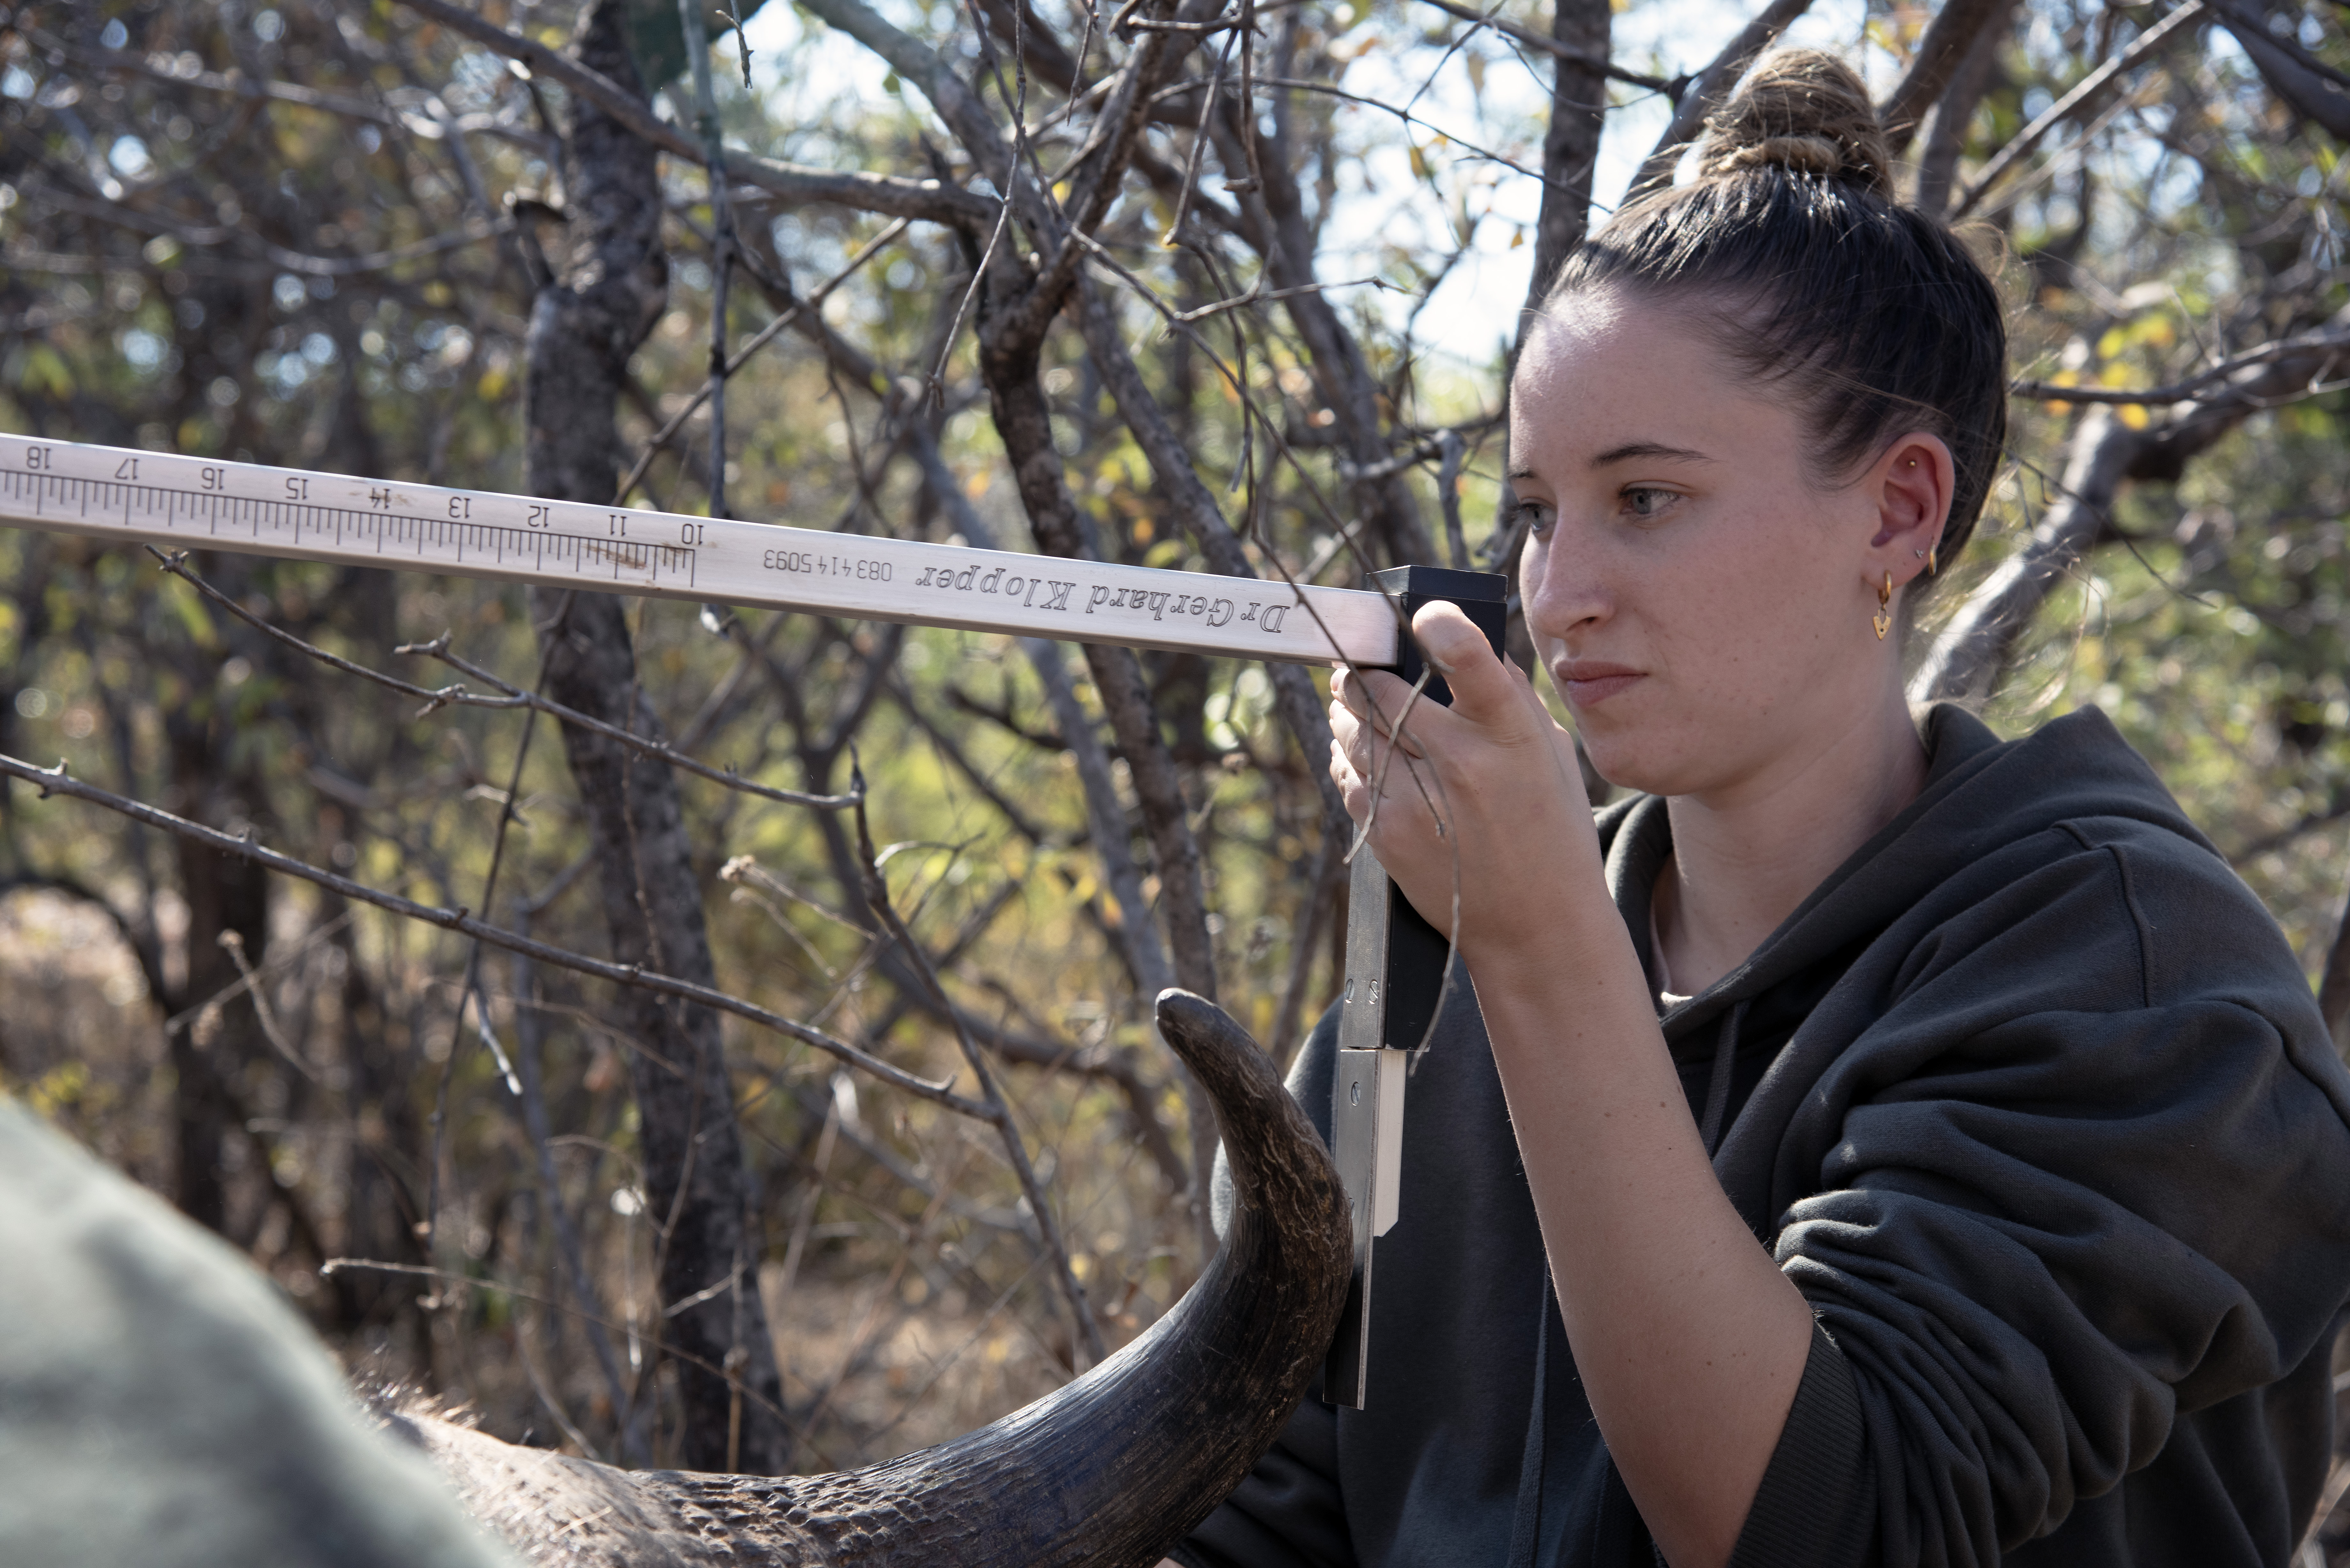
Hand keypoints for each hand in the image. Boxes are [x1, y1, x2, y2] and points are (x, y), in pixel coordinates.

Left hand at [1327, 602, 1603, 967]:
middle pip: (1377, 691)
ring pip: (1351, 730)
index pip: (1468, 659)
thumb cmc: (1548, 828)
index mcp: (1510, 735)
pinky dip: (1350, 756)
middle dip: (1362, 670)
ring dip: (1349, 711)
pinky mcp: (1386, 834)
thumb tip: (1455, 638)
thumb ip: (1505, 693)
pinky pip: (1346, 774)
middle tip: (1361, 663)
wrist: (1536, 926)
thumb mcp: (1548, 751)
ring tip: (1360, 706)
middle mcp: (1460, 764)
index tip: (1420, 618)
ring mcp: (1415, 802)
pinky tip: (1368, 755)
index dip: (1437, 627)